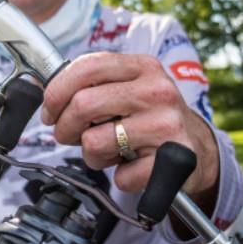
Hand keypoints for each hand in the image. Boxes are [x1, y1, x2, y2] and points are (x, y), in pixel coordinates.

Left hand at [41, 52, 218, 198]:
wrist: (198, 148)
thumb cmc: (150, 117)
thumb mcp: (128, 88)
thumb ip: (92, 84)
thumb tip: (45, 94)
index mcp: (142, 67)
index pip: (85, 67)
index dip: (56, 92)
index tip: (49, 111)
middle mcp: (157, 91)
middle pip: (82, 105)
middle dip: (64, 127)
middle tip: (69, 135)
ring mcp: (167, 125)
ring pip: (95, 142)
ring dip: (91, 155)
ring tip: (109, 150)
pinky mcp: (174, 161)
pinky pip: (122, 176)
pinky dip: (121, 176)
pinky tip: (133, 165)